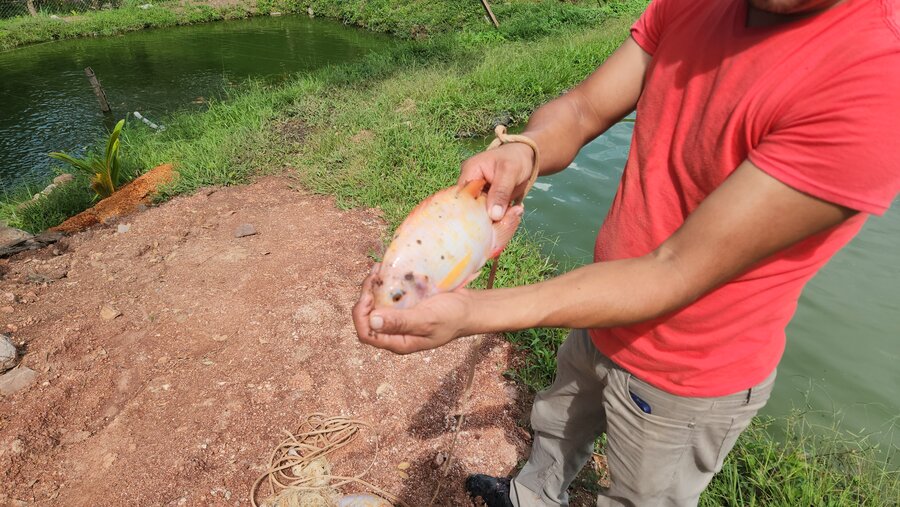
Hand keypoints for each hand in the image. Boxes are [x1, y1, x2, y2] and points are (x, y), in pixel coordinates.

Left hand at [352, 264, 472, 353]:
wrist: (469, 308)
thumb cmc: (451, 317)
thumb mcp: (427, 320)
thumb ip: (401, 322)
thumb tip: (373, 321)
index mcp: (398, 342)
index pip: (367, 334)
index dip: (361, 315)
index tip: (369, 296)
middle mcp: (395, 331)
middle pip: (367, 317)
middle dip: (366, 296)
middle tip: (374, 277)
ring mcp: (399, 317)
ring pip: (375, 304)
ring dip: (373, 287)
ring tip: (378, 270)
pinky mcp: (405, 304)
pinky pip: (387, 294)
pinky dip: (384, 282)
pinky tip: (386, 269)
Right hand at [460, 142, 534, 220]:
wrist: (523, 157)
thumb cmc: (515, 158)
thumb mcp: (510, 172)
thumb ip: (501, 192)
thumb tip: (493, 215)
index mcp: (469, 172)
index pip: (462, 198)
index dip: (471, 212)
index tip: (488, 221)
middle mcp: (469, 184)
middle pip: (469, 208)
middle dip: (485, 217)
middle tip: (504, 220)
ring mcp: (477, 193)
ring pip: (480, 213)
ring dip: (494, 218)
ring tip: (509, 216)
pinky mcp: (485, 200)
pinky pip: (488, 213)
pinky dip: (498, 216)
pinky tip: (509, 215)